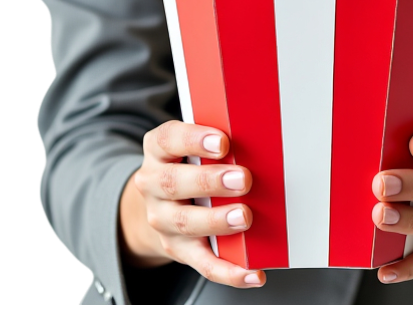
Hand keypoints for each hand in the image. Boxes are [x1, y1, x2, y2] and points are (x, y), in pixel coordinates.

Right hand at [118, 120, 266, 288]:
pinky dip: (229, 271)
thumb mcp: (195, 145)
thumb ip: (218, 143)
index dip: (194, 140)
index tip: (223, 142)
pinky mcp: (178, 248)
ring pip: (185, 222)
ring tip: (244, 217)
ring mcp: (163, 218)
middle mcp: (153, 184)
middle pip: (174, 182)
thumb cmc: (189, 162)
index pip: (169, 139)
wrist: (163, 200)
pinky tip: (252, 272)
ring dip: (217, 221)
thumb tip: (259, 142)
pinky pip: (203, 263)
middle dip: (210, 181)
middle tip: (242, 179)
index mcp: (158, 150)